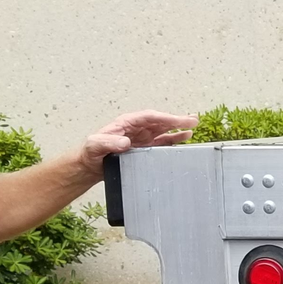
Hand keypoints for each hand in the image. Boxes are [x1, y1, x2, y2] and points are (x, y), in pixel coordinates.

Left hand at [78, 111, 197, 176]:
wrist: (89, 166)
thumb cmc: (90, 153)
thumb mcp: (95, 145)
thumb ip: (108, 142)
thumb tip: (126, 141)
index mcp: (126, 124)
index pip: (149, 117)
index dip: (165, 118)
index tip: (178, 120)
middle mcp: (136, 129)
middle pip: (160, 121)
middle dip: (176, 120)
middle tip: (193, 120)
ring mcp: (141, 139)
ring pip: (163, 130)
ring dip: (177, 128)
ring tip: (193, 127)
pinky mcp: (144, 149)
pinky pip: (161, 142)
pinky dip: (173, 140)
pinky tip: (183, 138)